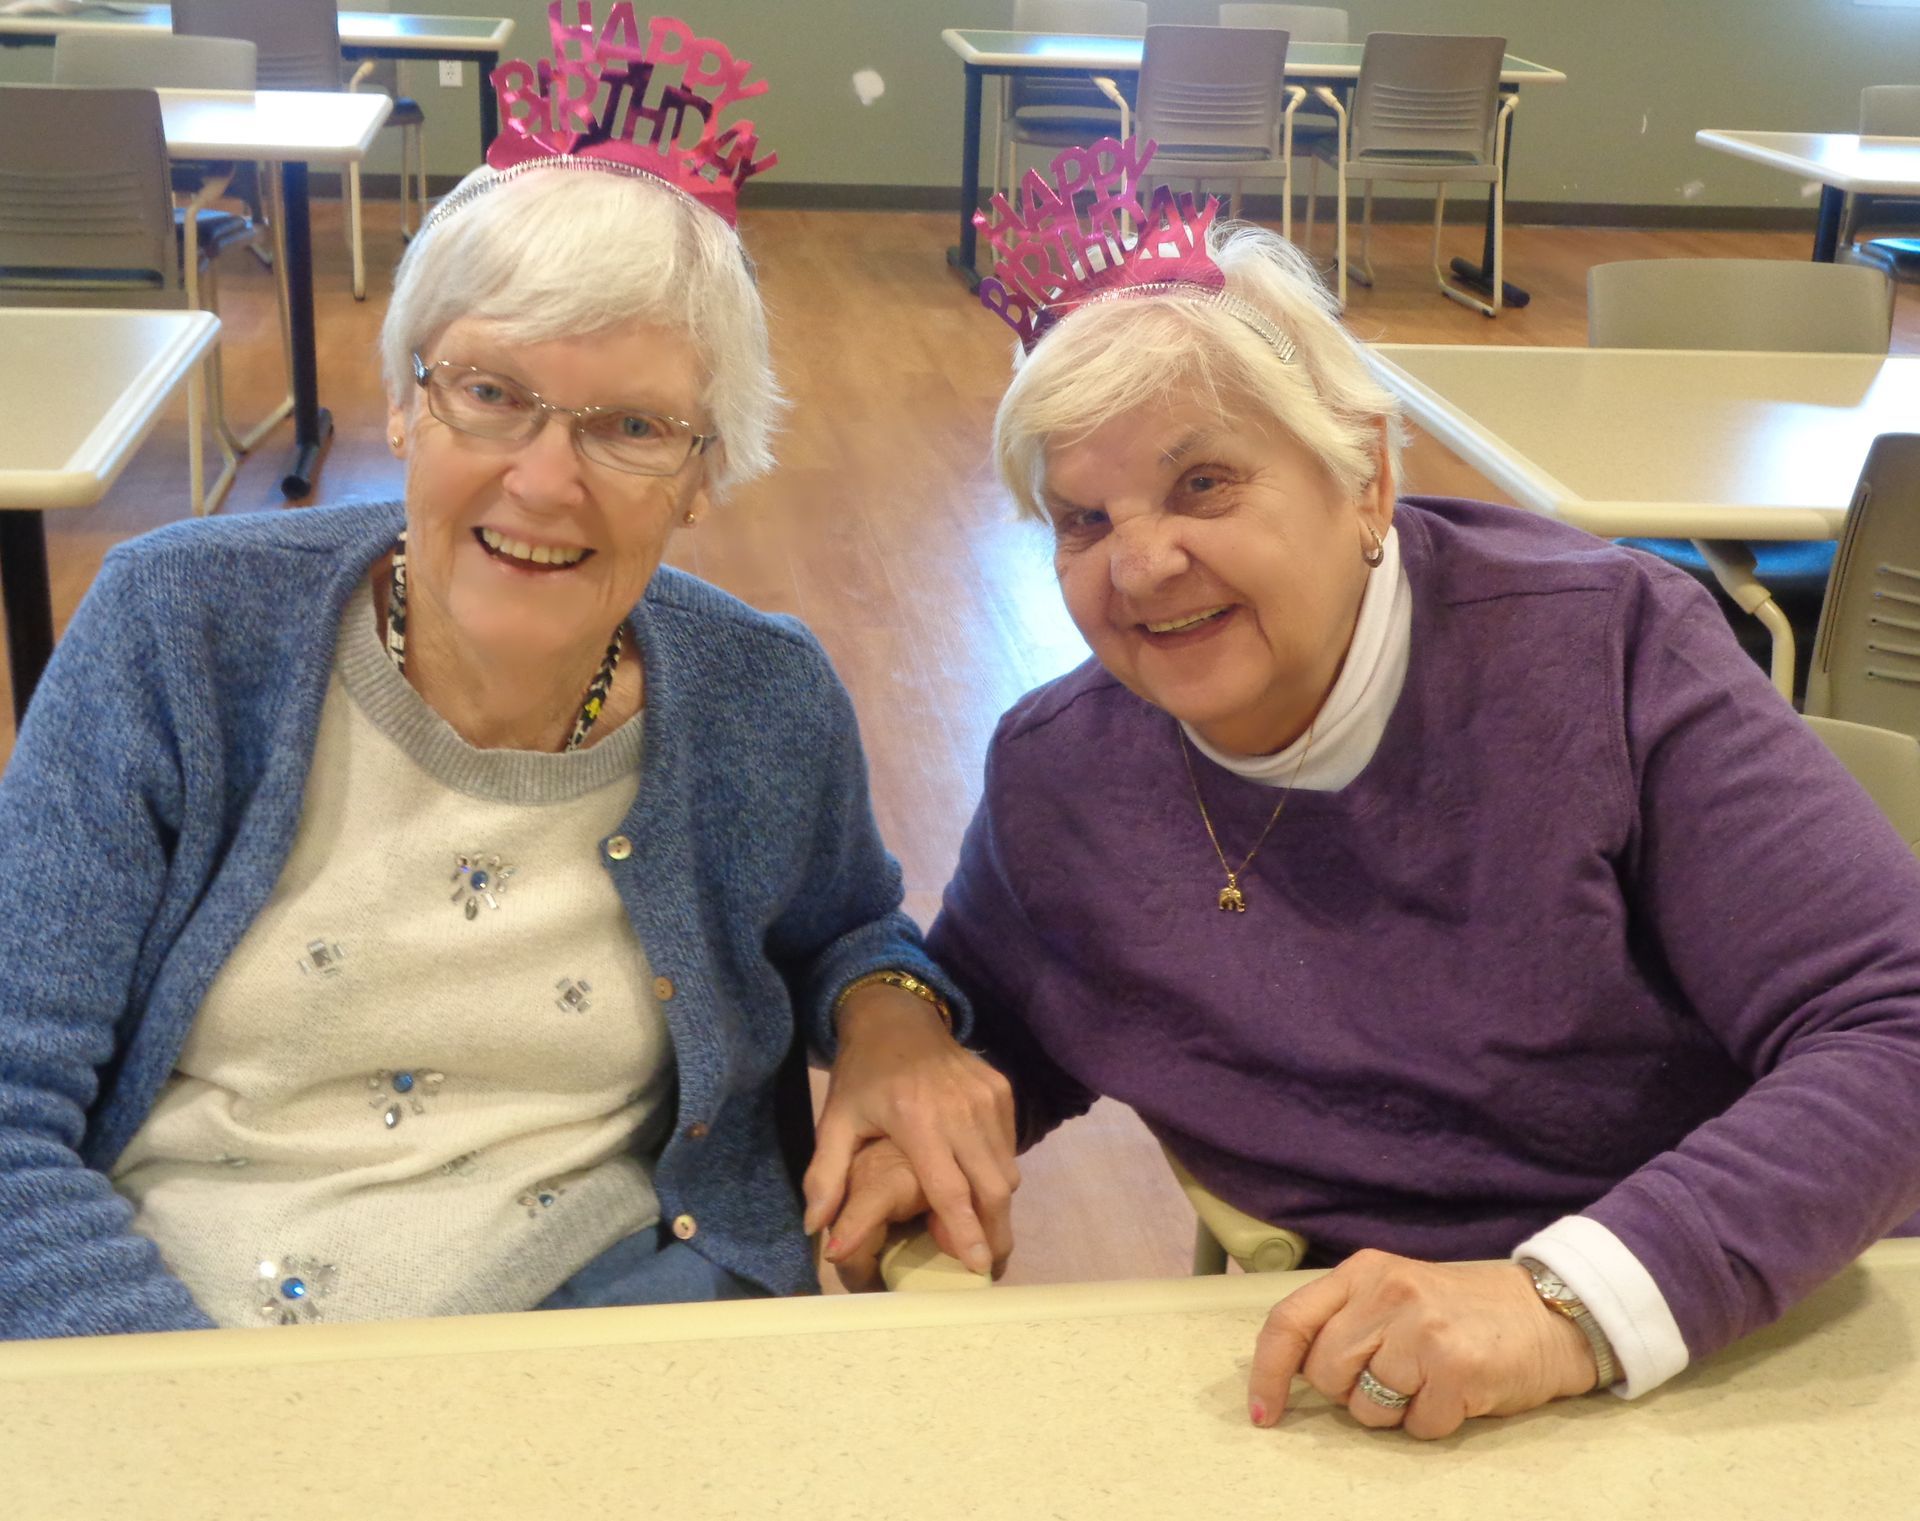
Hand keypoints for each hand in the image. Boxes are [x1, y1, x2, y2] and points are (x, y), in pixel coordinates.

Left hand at [803, 985, 1018, 1275]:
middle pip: (992, 1186)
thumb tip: (815, 1229)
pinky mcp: (1001, 1089)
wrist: (897, 1018)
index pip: (949, 1188)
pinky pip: (1009, 1146)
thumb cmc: (862, 1075)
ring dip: (997, 1206)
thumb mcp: (835, 1121)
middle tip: (986, 1265)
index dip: (966, 1230)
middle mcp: (960, 1108)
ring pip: (1007, 1169)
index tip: (979, 1266)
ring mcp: (986, 1096)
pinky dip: (998, 1172)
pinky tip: (977, 1185)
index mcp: (916, 1119)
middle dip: (994, 1231)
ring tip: (979, 1233)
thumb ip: (825, 1176)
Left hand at [1246, 1251, 1599, 1439]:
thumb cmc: (1462, 1311)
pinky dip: (1433, 1423)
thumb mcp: (1395, 1293)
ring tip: (1428, 1381)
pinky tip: (1457, 1393)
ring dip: (1393, 1411)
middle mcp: (1387, 1292)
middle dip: (1349, 1392)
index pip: (1289, 1321)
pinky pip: (1416, 1426)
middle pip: (1325, 1374)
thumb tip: (1291, 1371)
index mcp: (1363, 1271)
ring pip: (1366, 1407)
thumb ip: (1346, 1319)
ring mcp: (1422, 1329)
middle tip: (1392, 1376)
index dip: (1268, 1372)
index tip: (1264, 1413)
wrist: (1548, 1315)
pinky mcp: (1456, 1367)